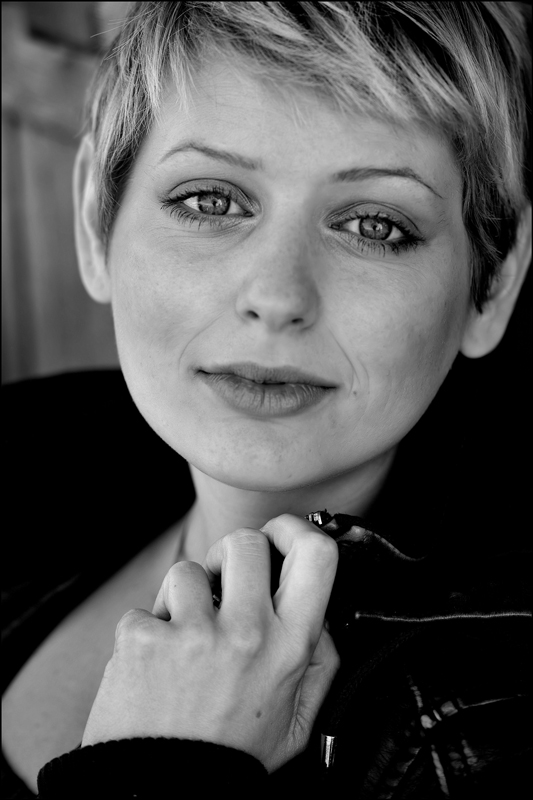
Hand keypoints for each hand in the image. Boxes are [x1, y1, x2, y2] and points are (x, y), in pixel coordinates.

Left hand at [81, 514, 339, 771]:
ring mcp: (194, 634)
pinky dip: (147, 632)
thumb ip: (318, 663)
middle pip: (245, 542)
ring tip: (184, 643)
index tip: (280, 537)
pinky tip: (155, 668)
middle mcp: (247, 634)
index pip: (316, 555)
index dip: (298, 530)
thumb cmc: (229, 757)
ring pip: (189, 571)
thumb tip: (318, 613)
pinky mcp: (145, 639)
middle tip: (223, 586)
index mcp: (290, 648)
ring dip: (184, 601)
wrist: (161, 799)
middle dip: (230, 556)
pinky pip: (146, 608)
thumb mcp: (297, 721)